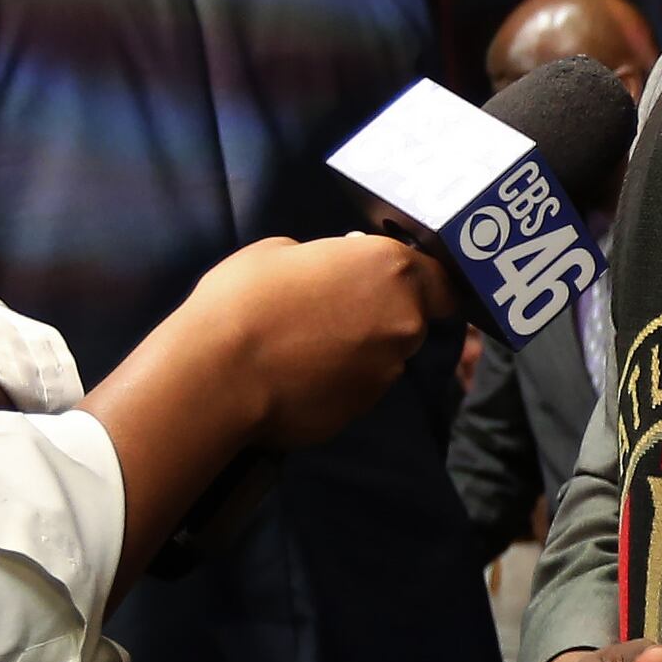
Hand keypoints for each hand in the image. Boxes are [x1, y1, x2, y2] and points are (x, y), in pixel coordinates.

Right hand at [181, 234, 445, 448]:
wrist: (219, 374)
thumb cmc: (246, 297)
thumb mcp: (281, 251)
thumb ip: (327, 260)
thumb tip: (333, 272)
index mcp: (392, 270)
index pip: (442, 282)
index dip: (423, 286)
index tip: (396, 287)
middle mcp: (404, 321)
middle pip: (414, 320)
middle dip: (384, 318)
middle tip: (336, 316)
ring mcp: (387, 371)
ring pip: (386, 358)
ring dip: (360, 353)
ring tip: (308, 351)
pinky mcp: (364, 409)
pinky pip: (359, 389)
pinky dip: (339, 384)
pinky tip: (299, 379)